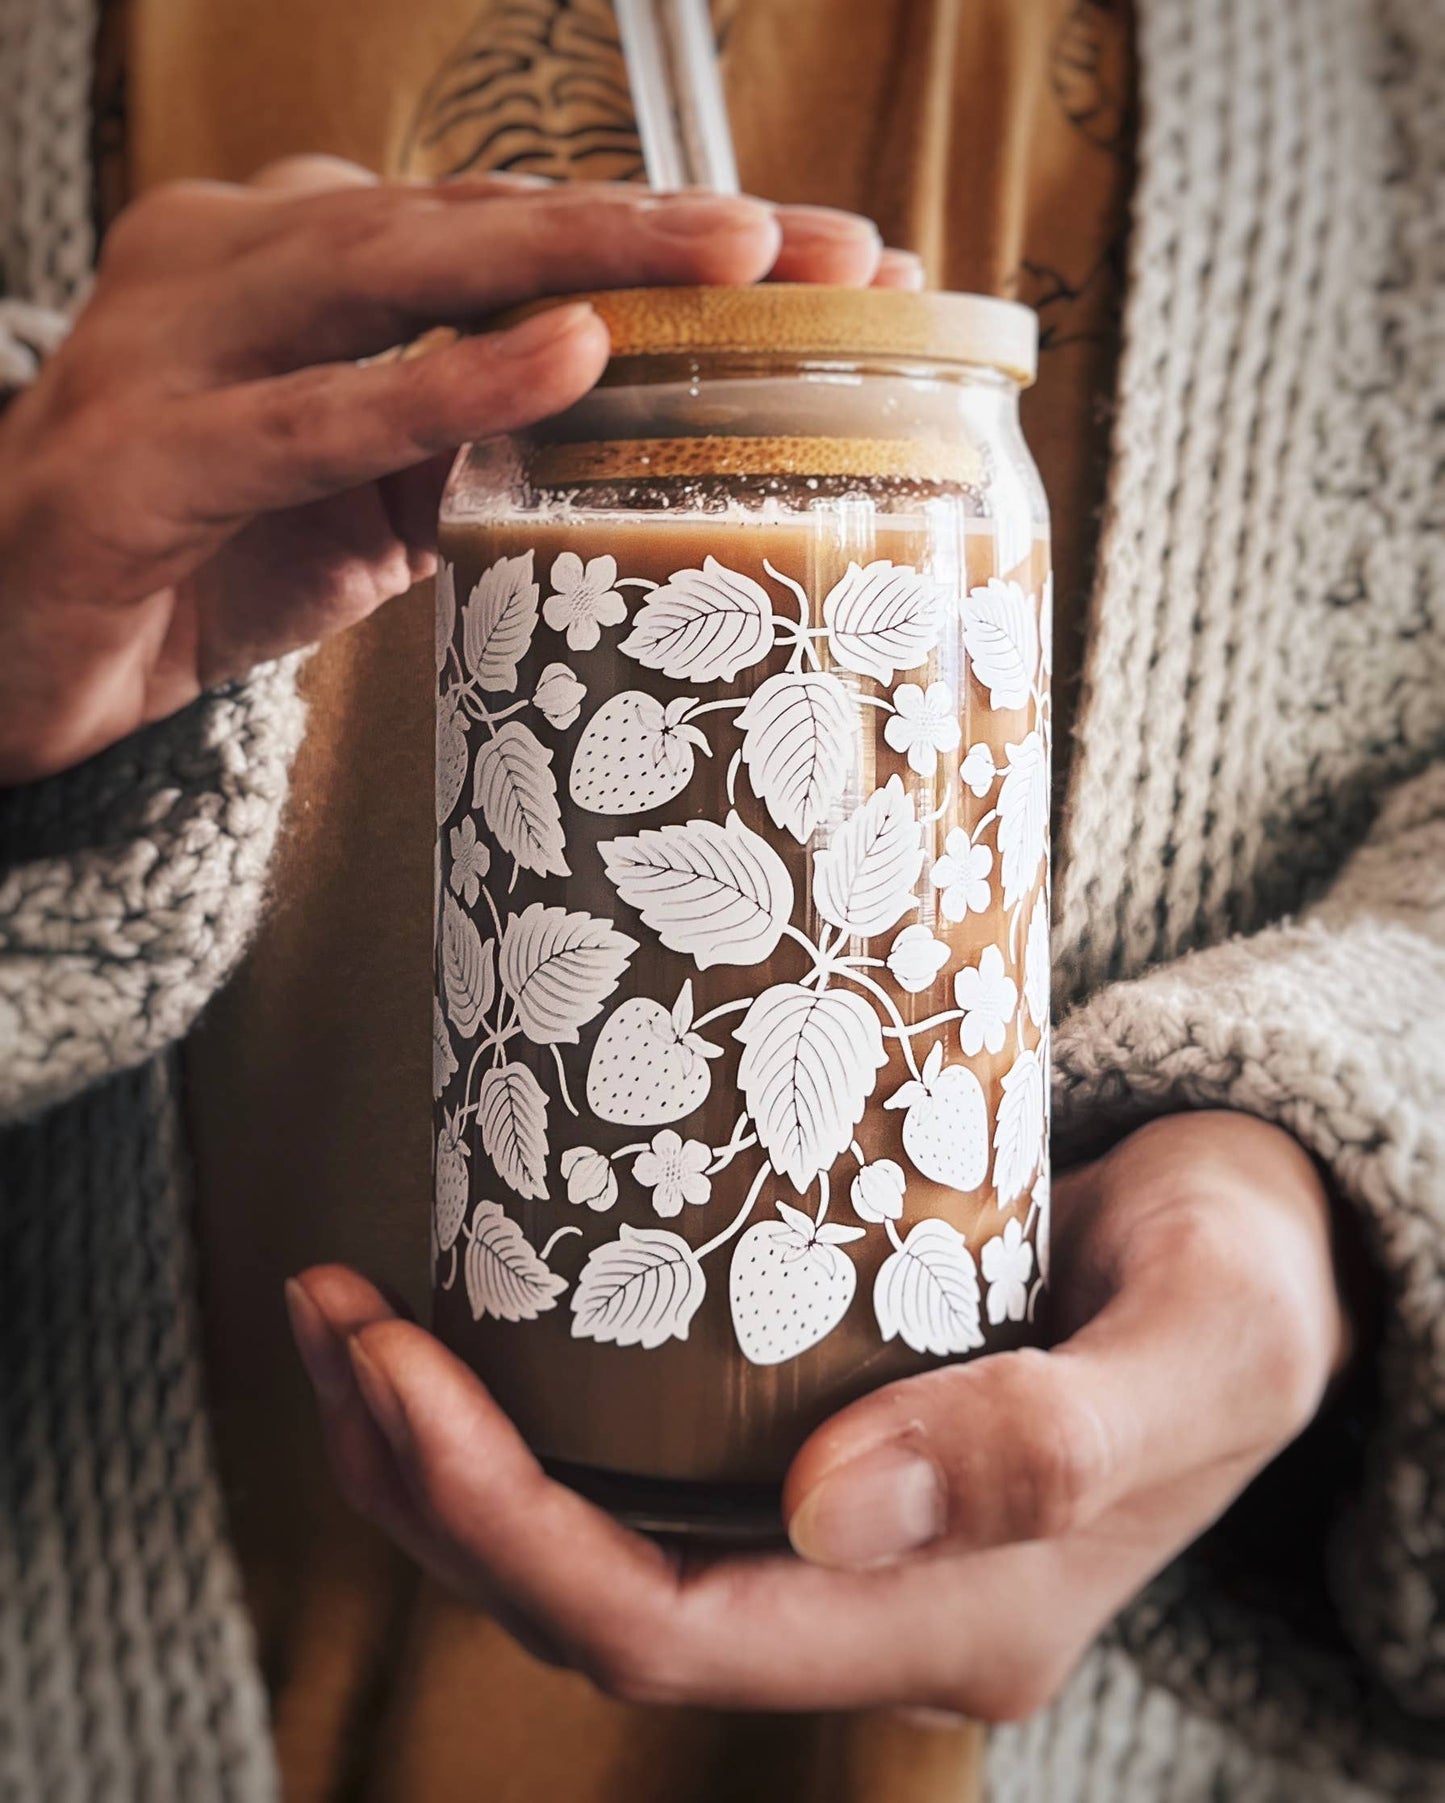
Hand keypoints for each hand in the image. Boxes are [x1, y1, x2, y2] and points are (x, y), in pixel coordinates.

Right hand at [0, 158, 906, 783]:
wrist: (2, 643)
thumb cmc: (184, 555)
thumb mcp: (353, 500)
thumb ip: (463, 450)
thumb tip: (610, 446)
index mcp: (298, 259)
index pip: (507, 233)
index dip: (662, 243)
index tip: (820, 268)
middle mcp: (242, 263)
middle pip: (480, 222)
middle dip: (663, 228)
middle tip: (825, 246)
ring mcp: (184, 343)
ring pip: (407, 275)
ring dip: (585, 263)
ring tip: (738, 257)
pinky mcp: (148, 455)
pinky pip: (317, 416)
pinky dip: (443, 388)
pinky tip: (565, 355)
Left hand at [286, 1111, 1350, 1718]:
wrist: (1269, 1254)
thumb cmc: (1247, 1285)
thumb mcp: (1202, 1346)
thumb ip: (1046, 1443)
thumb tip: (825, 1507)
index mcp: (950, 1620)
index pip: (668, 1634)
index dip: (501, 1525)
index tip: (393, 1364)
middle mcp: (867, 1603)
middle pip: (587, 1603)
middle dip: (426, 1484)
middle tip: (331, 1318)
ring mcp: (834, 1533)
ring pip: (588, 1545)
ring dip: (440, 1451)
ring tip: (343, 1315)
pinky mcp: (814, 1447)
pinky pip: (631, 1470)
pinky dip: (520, 1406)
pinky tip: (463, 1311)